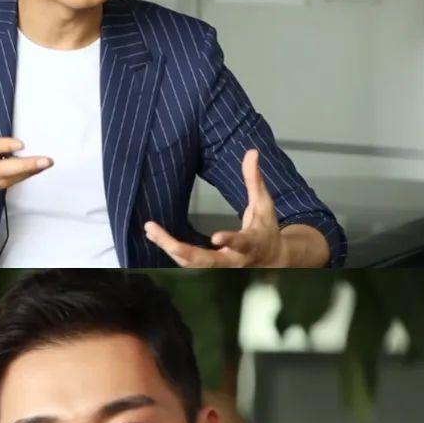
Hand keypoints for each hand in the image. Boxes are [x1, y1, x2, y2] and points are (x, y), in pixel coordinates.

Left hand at [144, 149, 288, 267]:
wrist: (272, 260)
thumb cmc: (266, 228)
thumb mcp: (263, 204)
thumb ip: (255, 180)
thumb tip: (251, 152)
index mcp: (251, 244)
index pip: (241, 243)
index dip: (229, 241)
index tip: (216, 237)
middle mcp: (234, 261)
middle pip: (204, 261)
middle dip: (178, 248)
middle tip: (155, 231)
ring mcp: (221, 269)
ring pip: (191, 265)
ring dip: (169, 248)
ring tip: (150, 230)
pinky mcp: (210, 270)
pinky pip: (187, 264)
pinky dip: (171, 251)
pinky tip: (155, 237)